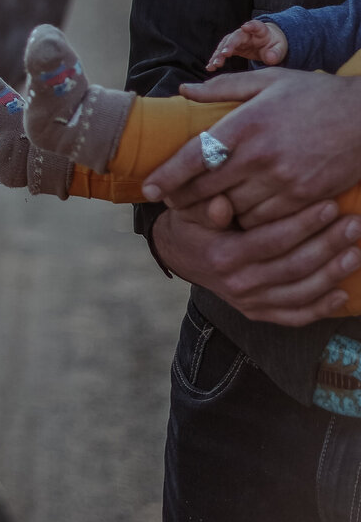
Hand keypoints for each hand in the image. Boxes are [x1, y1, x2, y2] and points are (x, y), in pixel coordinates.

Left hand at [140, 67, 360, 223]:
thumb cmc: (314, 95)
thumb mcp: (269, 81)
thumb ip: (223, 88)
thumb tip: (185, 91)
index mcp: (247, 123)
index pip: (196, 155)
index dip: (168, 175)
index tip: (149, 188)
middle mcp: (261, 155)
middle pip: (208, 189)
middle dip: (186, 199)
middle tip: (174, 202)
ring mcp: (284, 180)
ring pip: (235, 211)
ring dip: (220, 212)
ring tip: (210, 208)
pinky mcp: (305, 199)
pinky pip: (266, 221)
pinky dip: (251, 220)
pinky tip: (246, 212)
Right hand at [154, 199, 360, 325]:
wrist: (179, 254)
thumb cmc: (192, 224)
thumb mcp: (191, 210)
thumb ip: (208, 207)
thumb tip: (220, 204)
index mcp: (223, 256)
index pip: (271, 241)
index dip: (303, 224)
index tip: (329, 206)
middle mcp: (237, 284)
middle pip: (292, 267)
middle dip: (328, 245)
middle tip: (353, 224)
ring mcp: (248, 302)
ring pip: (299, 293)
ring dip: (332, 275)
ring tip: (355, 253)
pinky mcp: (256, 313)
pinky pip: (293, 317)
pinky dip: (320, 308)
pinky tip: (343, 294)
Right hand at [207, 18, 287, 70]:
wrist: (267, 44)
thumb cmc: (274, 45)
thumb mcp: (280, 48)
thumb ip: (276, 53)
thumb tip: (270, 58)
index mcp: (260, 30)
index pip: (255, 26)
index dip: (250, 26)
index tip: (245, 26)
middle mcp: (245, 33)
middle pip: (235, 37)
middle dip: (229, 45)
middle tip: (224, 54)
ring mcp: (236, 39)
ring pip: (225, 45)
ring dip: (218, 55)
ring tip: (213, 65)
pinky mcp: (231, 47)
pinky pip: (221, 53)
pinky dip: (215, 59)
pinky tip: (210, 67)